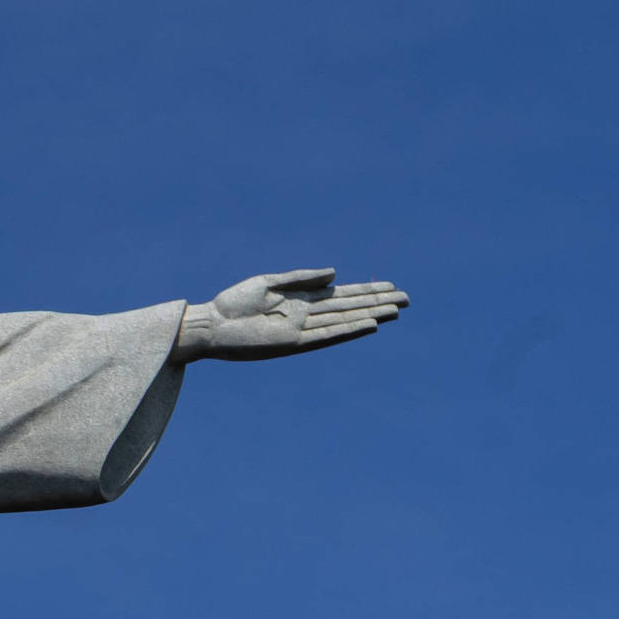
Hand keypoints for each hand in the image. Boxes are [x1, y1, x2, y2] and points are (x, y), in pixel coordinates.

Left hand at [173, 268, 407, 362]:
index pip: (341, 295)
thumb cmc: (233, 303)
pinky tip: (369, 324)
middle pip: (349, 307)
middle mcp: (306, 316)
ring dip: (370, 315)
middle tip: (407, 298)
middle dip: (377, 302)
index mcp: (300, 300)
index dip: (366, 290)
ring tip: (396, 310)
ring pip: (344, 321)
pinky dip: (348, 330)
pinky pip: (326, 336)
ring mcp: (301, 330)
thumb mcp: (269, 282)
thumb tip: (336, 275)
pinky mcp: (292, 343)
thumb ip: (302, 278)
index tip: (391, 285)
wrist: (211, 325)